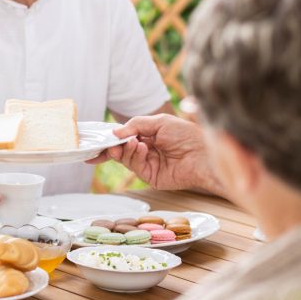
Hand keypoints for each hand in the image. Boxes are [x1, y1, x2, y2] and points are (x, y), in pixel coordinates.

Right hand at [88, 114, 219, 191]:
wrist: (205, 155)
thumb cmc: (187, 135)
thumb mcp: (160, 122)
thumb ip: (136, 125)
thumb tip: (114, 132)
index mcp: (148, 137)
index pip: (124, 138)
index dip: (110, 140)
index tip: (95, 141)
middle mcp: (146, 151)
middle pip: (121, 151)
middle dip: (113, 146)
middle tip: (110, 143)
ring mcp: (148, 165)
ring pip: (125, 159)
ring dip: (125, 149)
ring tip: (133, 142)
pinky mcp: (151, 177)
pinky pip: (135, 167)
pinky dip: (134, 156)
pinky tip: (141, 148)